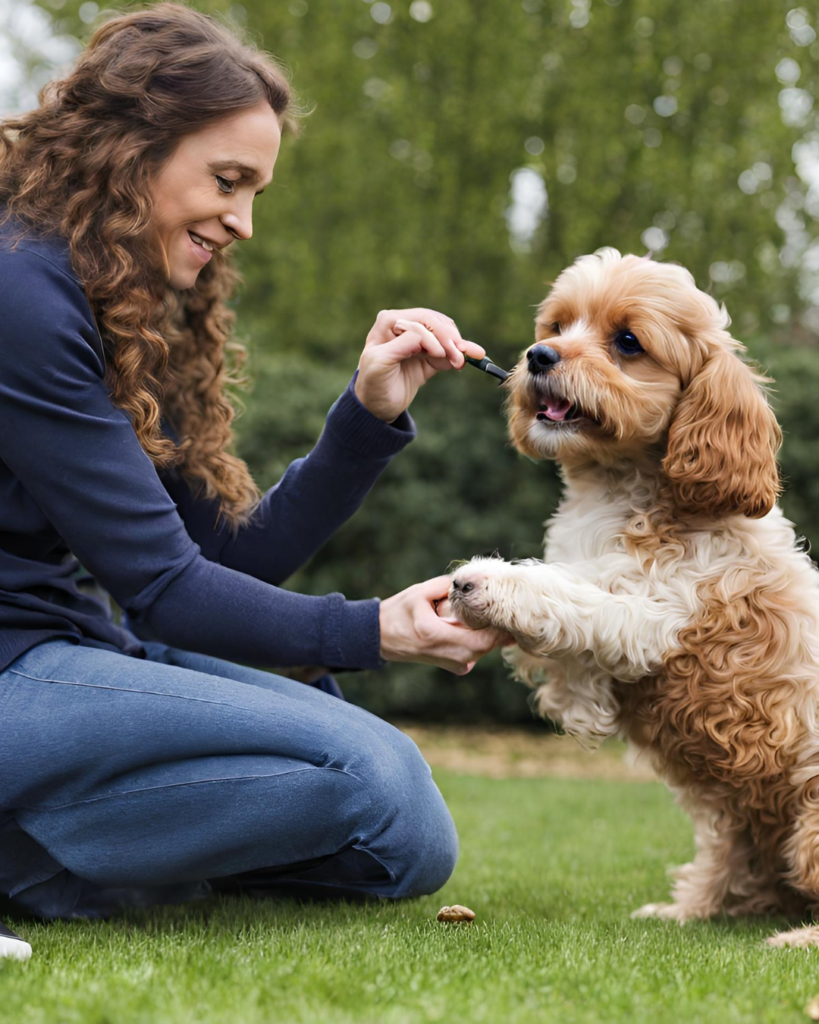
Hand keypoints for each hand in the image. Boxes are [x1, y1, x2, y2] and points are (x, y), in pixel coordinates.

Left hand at [355, 308, 485, 421]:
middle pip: (435, 325)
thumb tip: (423, 335)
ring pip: (445, 336)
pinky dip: (460, 354)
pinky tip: (473, 356)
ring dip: (459, 346)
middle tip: (462, 355)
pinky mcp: (429, 356)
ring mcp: (418, 341)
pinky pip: (448, 352)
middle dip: (450, 339)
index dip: (434, 334)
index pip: (419, 321)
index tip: (439, 354)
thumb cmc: (372, 384)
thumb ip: (401, 345)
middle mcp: (404, 326)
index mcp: (389, 322)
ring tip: (474, 355)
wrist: (376, 408)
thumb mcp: (380, 363)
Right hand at [379, 575, 513, 675]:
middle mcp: (447, 654)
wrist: (380, 638)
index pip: (482, 638)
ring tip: (491, 614)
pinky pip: (477, 654)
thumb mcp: (419, 593)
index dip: (500, 627)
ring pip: (484, 651)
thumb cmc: (397, 613)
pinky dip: (482, 640)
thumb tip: (472, 582)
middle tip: (506, 607)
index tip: (508, 609)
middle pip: (487, 646)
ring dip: (491, 633)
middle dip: (498, 628)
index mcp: (436, 635)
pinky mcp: (454, 667)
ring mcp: (452, 664)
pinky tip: (478, 625)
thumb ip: (446, 585)